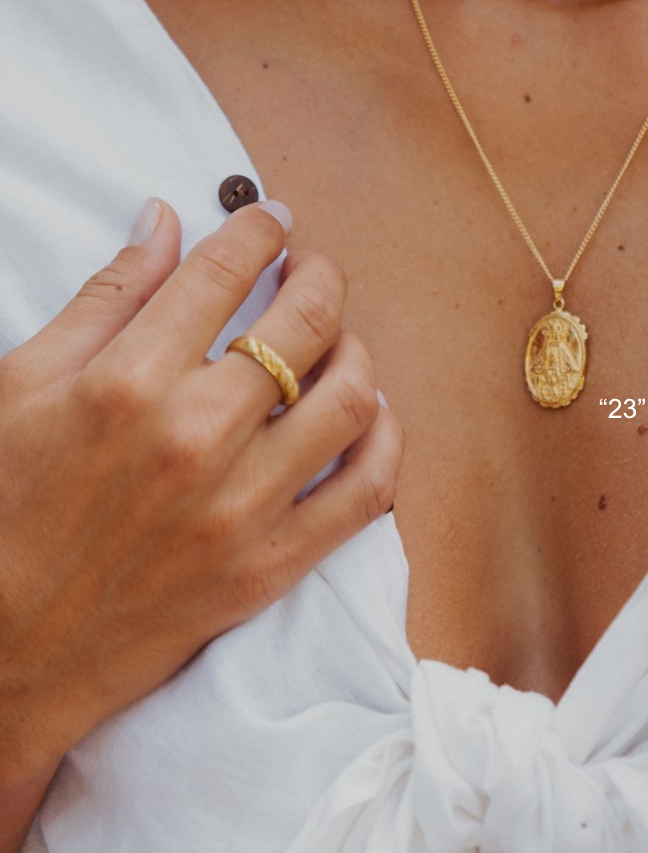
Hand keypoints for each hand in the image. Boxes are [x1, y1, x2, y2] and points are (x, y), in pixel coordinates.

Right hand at [0, 198, 402, 795]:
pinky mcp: (269, 566)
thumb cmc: (0, 506)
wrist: (1, 653)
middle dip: (320, 275)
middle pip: (306, 322)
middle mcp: (196, 437)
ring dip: (355, 352)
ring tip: (336, 343)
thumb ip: (105, 297)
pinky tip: (368, 414)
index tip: (270, 218)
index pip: (224, 271)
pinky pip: (366, 491)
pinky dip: (384, 441)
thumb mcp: (22, 384)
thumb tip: (163, 219)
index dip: (258, 229)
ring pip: (351, 397)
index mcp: (127, 384)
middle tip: (310, 268)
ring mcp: (242, 506)